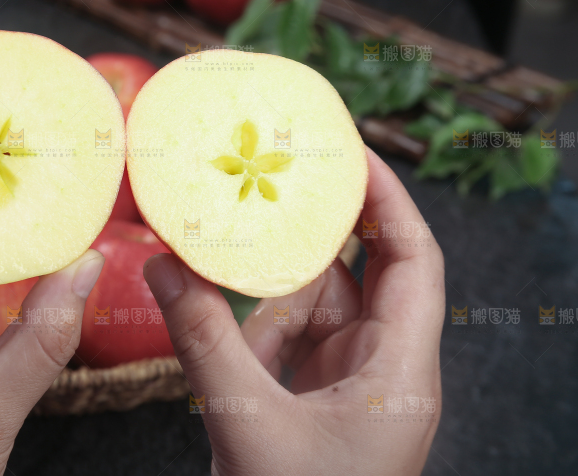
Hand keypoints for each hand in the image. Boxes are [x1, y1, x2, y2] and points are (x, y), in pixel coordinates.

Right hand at [144, 148, 444, 475]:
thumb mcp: (246, 422)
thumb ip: (204, 340)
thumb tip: (161, 266)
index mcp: (401, 371)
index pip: (415, 262)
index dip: (391, 201)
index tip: (355, 154)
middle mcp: (385, 368)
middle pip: (369, 273)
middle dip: (328, 225)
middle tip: (288, 171)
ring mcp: (352, 385)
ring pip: (324, 305)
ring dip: (283, 275)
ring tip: (241, 227)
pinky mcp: (319, 400)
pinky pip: (297, 339)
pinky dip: (264, 317)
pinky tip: (226, 294)